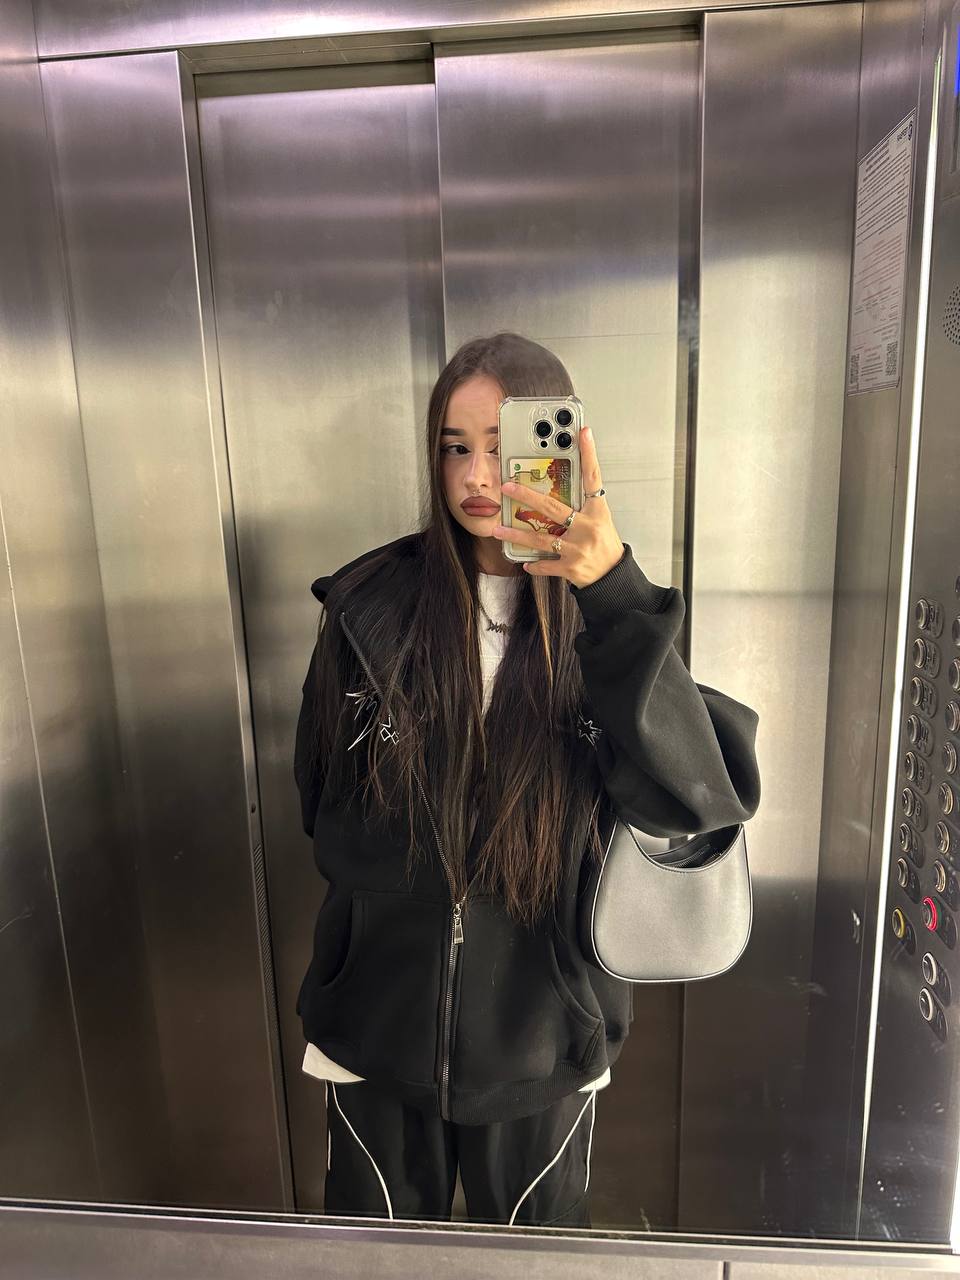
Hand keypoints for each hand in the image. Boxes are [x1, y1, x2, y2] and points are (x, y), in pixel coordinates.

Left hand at [492, 425, 625, 588]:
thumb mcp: (600, 520)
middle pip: (553, 507)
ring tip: (498, 528)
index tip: (583, 432)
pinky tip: (523, 561)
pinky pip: (546, 564)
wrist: (613, 577)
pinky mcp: (570, 568)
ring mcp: (578, 549)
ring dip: (516, 534)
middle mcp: (587, 528)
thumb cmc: (604, 544)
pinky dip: (534, 564)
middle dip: (527, 496)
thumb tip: (560, 485)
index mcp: (597, 512)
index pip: (593, 478)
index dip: (589, 454)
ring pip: (540, 538)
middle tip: (507, 486)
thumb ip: (582, 504)